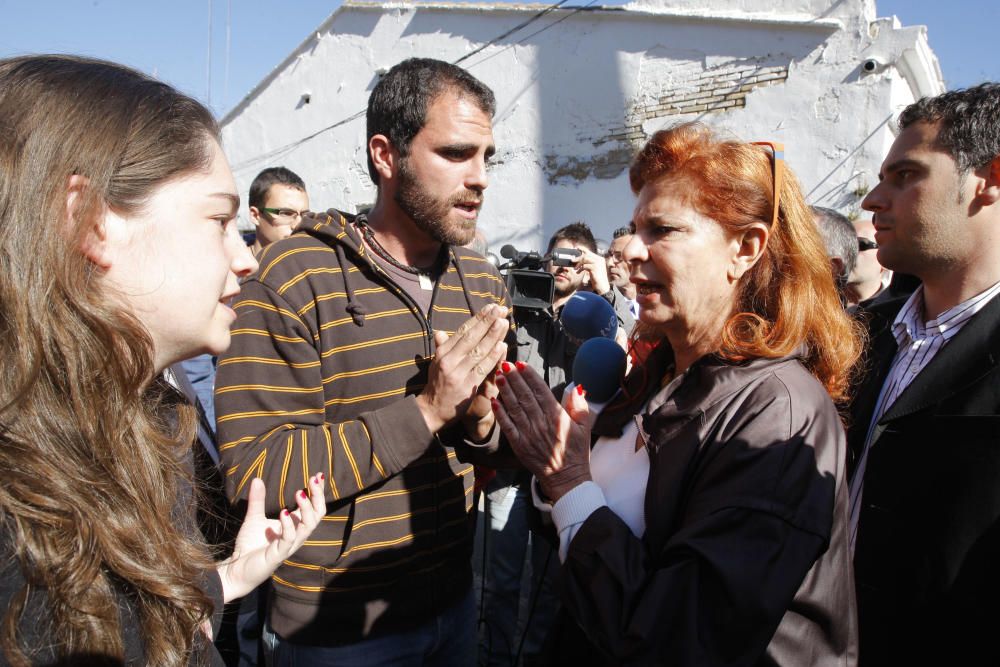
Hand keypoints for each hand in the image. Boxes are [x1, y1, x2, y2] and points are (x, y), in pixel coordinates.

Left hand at [217, 473, 325, 602]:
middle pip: (316, 516)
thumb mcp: (254, 518)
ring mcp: (288, 546)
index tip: (318, 475)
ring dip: (306, 509)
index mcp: (294, 526)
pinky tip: (284, 512)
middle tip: (314, 480)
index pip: (313, 508)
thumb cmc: (249, 545)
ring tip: (299, 492)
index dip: (317, 493)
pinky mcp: (277, 555)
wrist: (235, 570)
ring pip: (308, 527)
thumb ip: (257, 500)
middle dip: (318, 497)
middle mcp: (296, 535)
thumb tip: (257, 479)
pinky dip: (289, 525)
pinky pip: (289, 539)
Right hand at [417, 304, 508, 433]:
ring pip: (478, 351)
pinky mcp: (466, 386)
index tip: (491, 307)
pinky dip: (492, 357)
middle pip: (471, 337)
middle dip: (487, 322)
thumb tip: (440, 332)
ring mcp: (458, 373)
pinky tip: (502, 346)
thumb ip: (442, 347)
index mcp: (443, 352)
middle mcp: (449, 360)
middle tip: (500, 309)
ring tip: (503, 322)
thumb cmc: (437, 384)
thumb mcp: (436, 363)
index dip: (478, 318)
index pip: (463, 331)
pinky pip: (482, 369)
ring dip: (492, 336)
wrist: (432, 410)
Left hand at [492, 362, 591, 500]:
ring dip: (505, 391)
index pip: (541, 391)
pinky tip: (494, 400)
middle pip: (525, 396)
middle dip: (514, 378)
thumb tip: (577, 388)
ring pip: (514, 407)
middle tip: (506, 364)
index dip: (530, 376)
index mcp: (557, 417)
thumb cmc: (576, 452)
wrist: (566, 479)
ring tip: (499, 376)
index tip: (522, 364)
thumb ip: (580, 407)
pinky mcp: (519, 445)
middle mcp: (541, 423)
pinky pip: (507, 426)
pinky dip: (500, 413)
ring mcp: (528, 434)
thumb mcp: (585, 428)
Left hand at [576, 247, 610, 295]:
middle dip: (578, 257)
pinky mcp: (595, 268)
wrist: (602, 287)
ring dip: (578, 264)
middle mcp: (600, 260)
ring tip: (575, 269)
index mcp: (600, 259)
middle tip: (572, 260)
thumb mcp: (592, 270)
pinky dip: (580, 269)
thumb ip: (588, 264)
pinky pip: (585, 266)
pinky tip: (578, 272)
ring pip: (585, 259)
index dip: (583, 249)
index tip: (576, 248)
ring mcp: (598, 264)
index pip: (590, 252)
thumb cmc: (597, 279)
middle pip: (586, 255)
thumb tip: (578, 260)